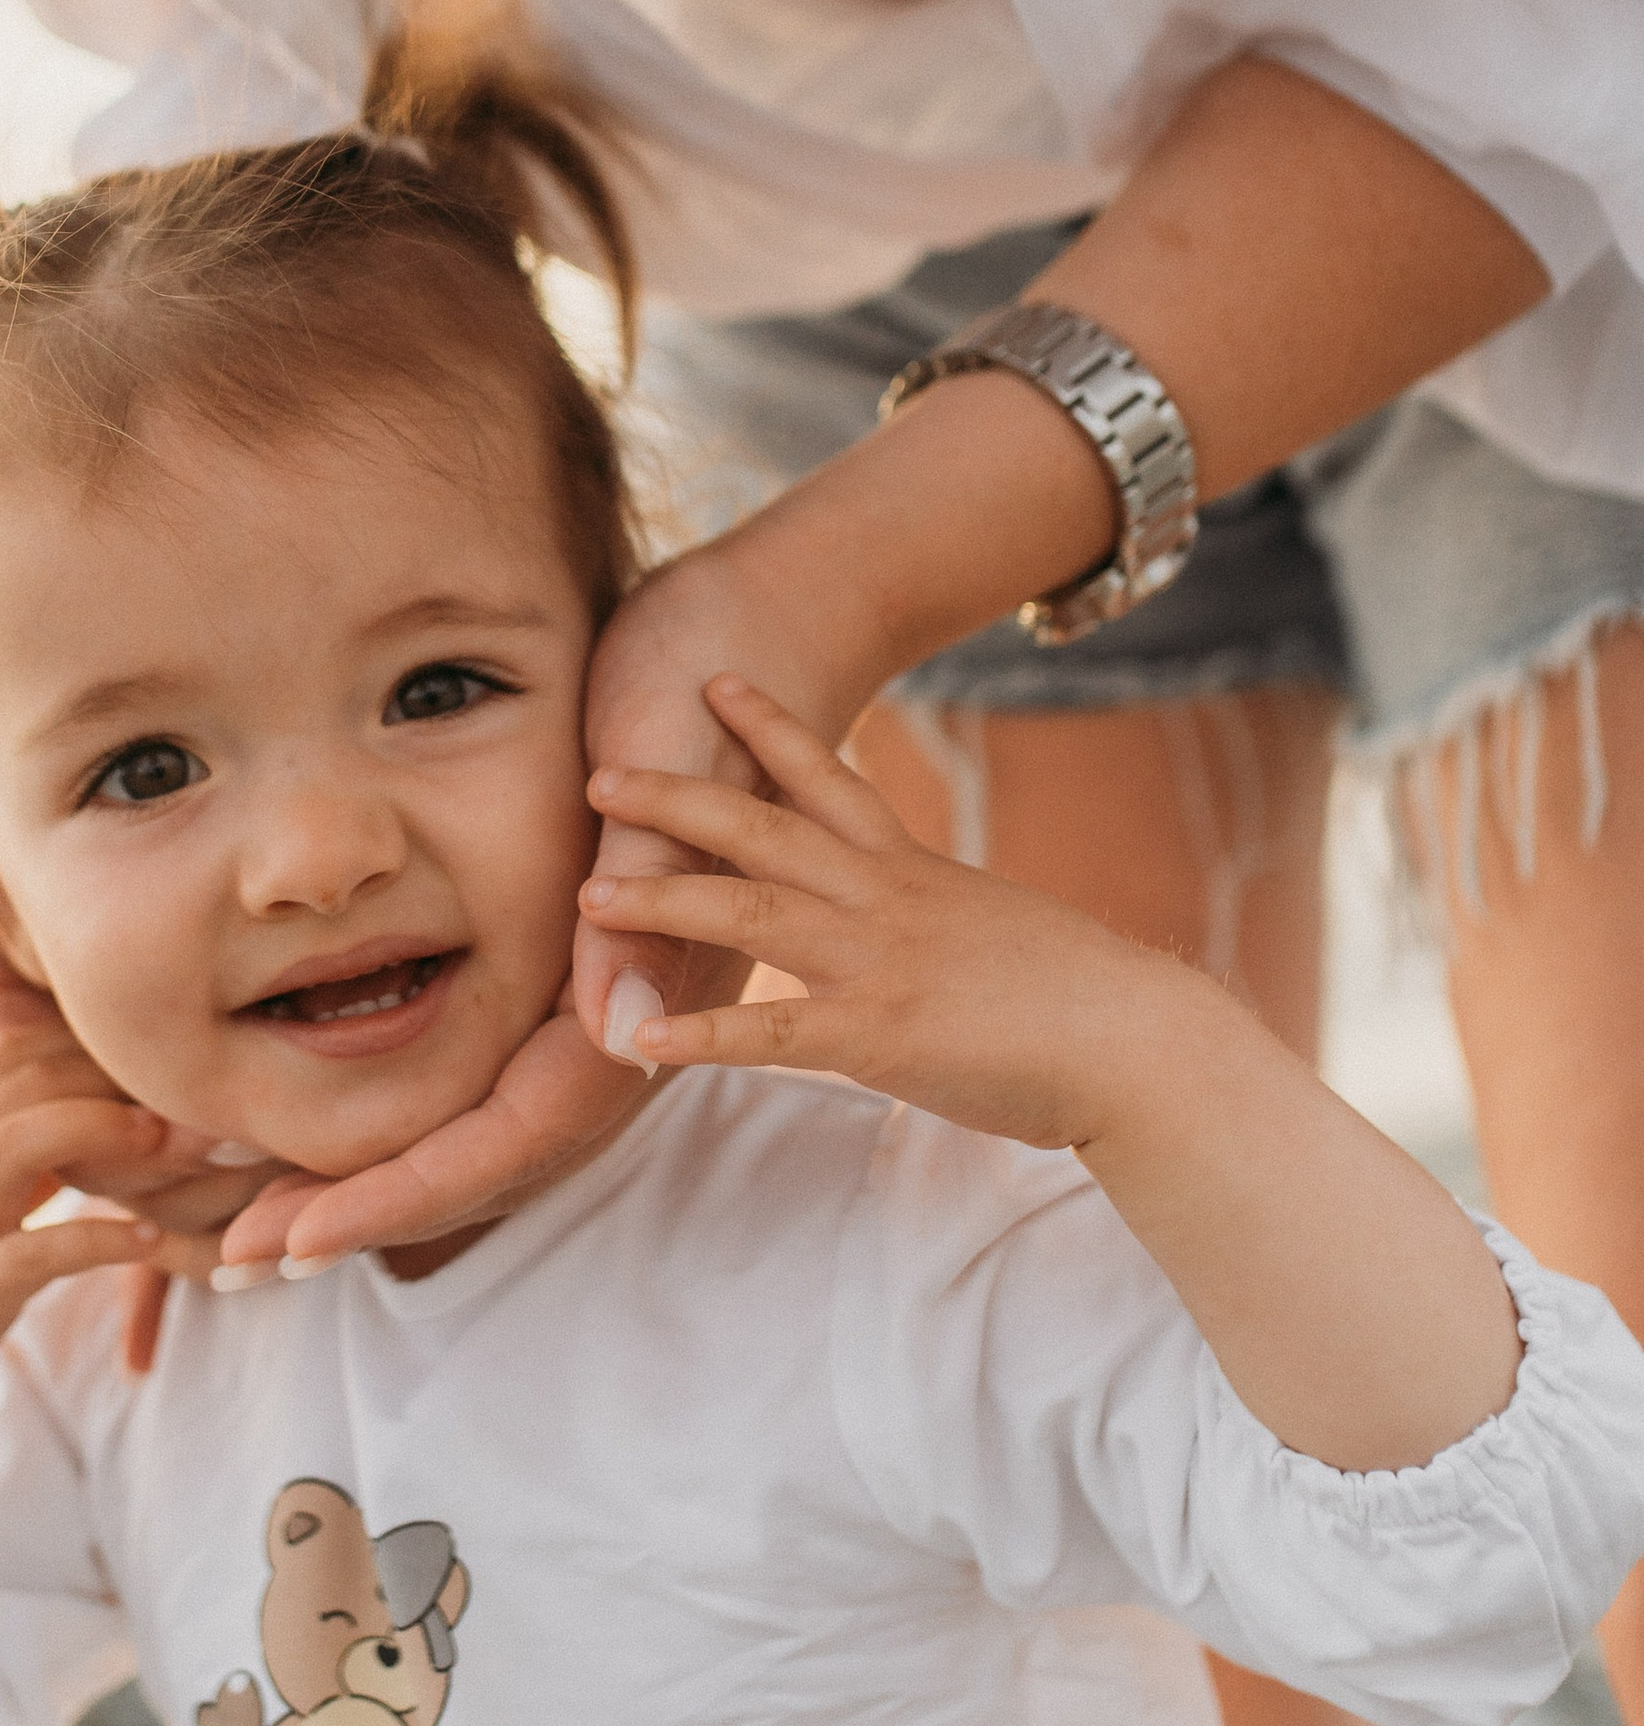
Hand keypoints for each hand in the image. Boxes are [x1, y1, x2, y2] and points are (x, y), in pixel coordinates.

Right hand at [0, 999, 192, 1625]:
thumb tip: (71, 1120)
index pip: (14, 1052)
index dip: (89, 1038)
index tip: (160, 1053)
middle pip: (24, 1077)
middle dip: (110, 1069)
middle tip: (197, 1082)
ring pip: (14, 1143)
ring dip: (99, 1132)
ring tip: (170, 1144)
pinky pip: (31, 1255)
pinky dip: (96, 1242)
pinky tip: (151, 1243)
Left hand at [212, 525, 840, 1273]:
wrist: (764, 627)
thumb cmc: (701, 682)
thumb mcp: (672, 764)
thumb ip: (652, 888)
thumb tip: (616, 1024)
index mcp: (645, 994)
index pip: (510, 1136)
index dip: (398, 1194)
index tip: (297, 1235)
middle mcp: (622, 1022)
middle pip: (483, 1161)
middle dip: (359, 1211)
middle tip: (234, 1257)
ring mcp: (599, 1005)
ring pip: (475, 1132)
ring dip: (370, 1180)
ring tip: (255, 1216)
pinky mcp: (570, 973)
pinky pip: (477, 1077)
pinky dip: (400, 1117)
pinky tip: (325, 1125)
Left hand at [580, 673, 1182, 1147]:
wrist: (1136, 1043)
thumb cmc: (1078, 999)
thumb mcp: (993, 932)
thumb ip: (938, 924)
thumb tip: (922, 931)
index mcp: (911, 872)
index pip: (829, 778)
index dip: (769, 729)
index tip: (718, 682)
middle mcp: (885, 900)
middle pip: (762, 829)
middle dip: (675, 797)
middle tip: (596, 770)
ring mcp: (878, 963)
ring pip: (748, 914)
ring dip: (661, 899)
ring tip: (587, 895)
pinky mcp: (878, 1036)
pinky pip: (771, 1034)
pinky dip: (700, 1037)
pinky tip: (637, 1041)